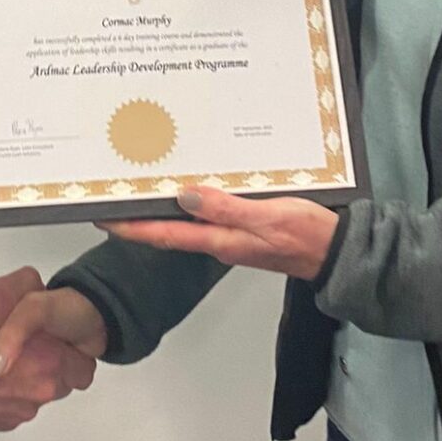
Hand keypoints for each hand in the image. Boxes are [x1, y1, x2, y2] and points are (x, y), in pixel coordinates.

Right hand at [0, 267, 96, 431]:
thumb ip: (28, 285)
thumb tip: (36, 286)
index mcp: (49, 362)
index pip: (84, 365)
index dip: (70, 349)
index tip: (56, 340)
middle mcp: (38, 393)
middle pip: (61, 381)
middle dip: (50, 364)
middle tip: (28, 346)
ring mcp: (18, 412)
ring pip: (34, 394)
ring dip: (25, 379)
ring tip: (1, 359)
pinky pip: (11, 406)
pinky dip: (3, 393)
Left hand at [100, 186, 339, 279]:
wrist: (338, 253)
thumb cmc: (308, 236)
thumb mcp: (269, 216)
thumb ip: (227, 208)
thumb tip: (185, 196)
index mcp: (220, 240)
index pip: (165, 235)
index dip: (132, 228)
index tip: (104, 217)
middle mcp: (220, 240)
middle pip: (169, 229)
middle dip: (140, 216)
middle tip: (114, 196)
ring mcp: (232, 235)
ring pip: (186, 221)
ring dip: (162, 208)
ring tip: (140, 189)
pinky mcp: (245, 227)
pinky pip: (208, 214)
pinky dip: (190, 202)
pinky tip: (188, 187)